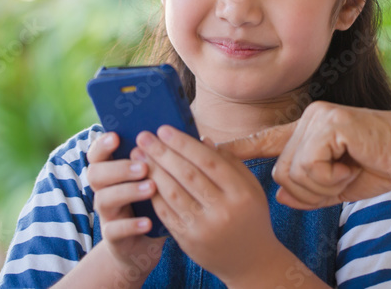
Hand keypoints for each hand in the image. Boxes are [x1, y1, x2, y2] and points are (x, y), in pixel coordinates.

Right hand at [86, 132, 165, 276]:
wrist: (143, 242)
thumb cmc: (157, 201)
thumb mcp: (162, 179)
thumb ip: (173, 159)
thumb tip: (203, 140)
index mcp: (115, 169)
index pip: (98, 152)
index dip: (103, 144)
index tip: (117, 136)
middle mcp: (106, 189)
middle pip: (96, 173)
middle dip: (119, 167)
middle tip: (144, 166)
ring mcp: (108, 214)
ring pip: (104, 199)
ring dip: (128, 191)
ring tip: (151, 188)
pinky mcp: (113, 237)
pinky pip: (115, 231)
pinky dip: (131, 225)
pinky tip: (148, 222)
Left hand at [134, 126, 284, 283]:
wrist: (250, 261)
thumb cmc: (251, 217)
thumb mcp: (251, 188)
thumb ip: (230, 163)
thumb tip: (203, 139)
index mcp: (241, 193)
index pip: (209, 161)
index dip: (184, 143)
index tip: (164, 129)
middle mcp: (222, 210)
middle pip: (187, 174)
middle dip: (162, 153)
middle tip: (144, 137)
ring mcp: (203, 228)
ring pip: (172, 193)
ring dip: (153, 171)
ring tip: (139, 155)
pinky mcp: (188, 241)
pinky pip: (166, 213)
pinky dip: (154, 194)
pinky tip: (145, 179)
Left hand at [219, 101, 390, 208]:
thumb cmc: (384, 164)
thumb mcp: (340, 185)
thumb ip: (310, 190)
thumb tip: (281, 197)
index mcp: (309, 130)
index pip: (267, 140)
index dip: (239, 149)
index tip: (210, 149)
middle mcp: (308, 118)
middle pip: (281, 173)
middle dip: (311, 191)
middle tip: (344, 178)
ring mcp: (317, 117)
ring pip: (293, 172)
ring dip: (323, 185)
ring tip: (352, 168)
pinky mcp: (328, 123)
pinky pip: (310, 166)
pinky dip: (331, 177)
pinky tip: (354, 162)